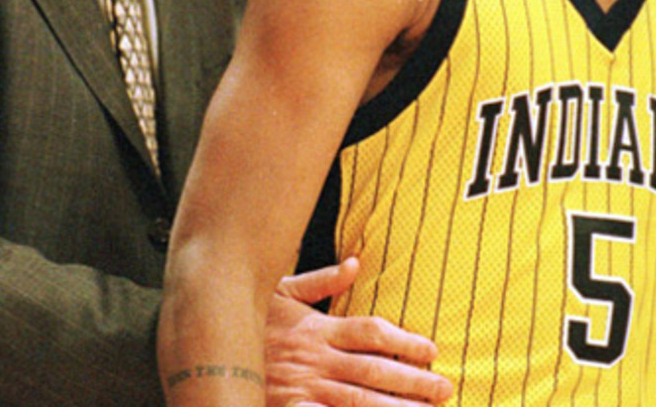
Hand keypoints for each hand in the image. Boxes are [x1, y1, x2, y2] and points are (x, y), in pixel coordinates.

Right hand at [264, 257, 452, 406]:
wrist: (210, 347)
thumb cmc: (251, 318)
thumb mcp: (282, 290)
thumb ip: (322, 281)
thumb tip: (356, 263)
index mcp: (319, 329)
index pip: (371, 332)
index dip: (404, 341)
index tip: (430, 350)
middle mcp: (316, 359)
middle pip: (373, 371)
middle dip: (412, 382)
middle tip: (445, 388)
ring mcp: (303, 388)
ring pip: (357, 403)